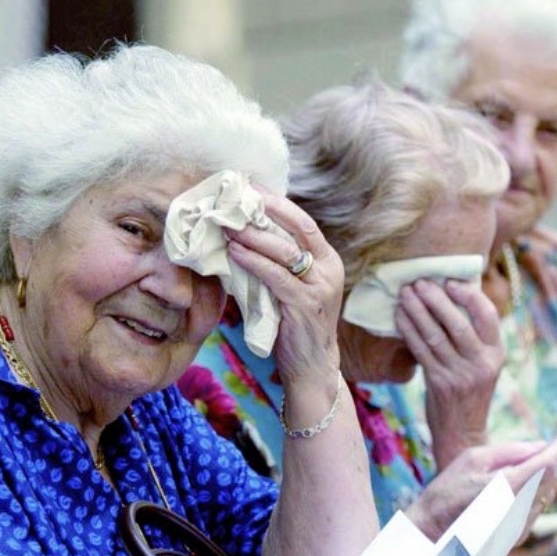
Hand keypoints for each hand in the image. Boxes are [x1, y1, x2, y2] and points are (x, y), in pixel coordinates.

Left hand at [226, 193, 342, 384]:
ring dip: (253, 235)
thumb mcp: (291, 288)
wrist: (312, 367)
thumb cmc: (294, 326)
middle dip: (266, 210)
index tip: (250, 188)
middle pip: (298, 227)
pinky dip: (254, 262)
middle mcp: (329, 269)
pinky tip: (235, 253)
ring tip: (227, 224)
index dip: (277, 203)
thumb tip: (243, 233)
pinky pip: (277, 277)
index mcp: (327, 261)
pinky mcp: (306, 305)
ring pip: (285, 251)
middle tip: (235, 199)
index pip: (303, 222)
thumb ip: (278, 263)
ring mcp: (320, 287)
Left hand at [395, 280, 503, 467]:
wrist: (462, 434)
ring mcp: (461, 374)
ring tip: (405, 294)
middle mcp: (482, 363)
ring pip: (435, 335)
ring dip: (417, 311)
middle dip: (436, 299)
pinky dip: (408, 330)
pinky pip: (421, 350)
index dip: (469, 296)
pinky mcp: (440, 383)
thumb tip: (451, 298)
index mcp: (496, 354)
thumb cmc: (468, 393)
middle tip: (419, 283)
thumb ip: (473, 339)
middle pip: (458, 323)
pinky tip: (399, 317)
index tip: (451, 281)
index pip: (488, 316)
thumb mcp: (481, 366)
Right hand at [406, 432, 556, 541]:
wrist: (431, 533)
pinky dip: (529, 495)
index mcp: (509, 487)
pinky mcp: (518, 536)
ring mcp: (520, 526)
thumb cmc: (447, 491)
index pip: (546, 463)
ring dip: (536, 479)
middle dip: (544, 462)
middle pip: (548, 478)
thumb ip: (509, 451)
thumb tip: (540, 447)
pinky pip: (534, 508)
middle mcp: (520, 509)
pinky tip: (506, 493)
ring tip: (509, 474)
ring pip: (543, 494)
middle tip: (528, 452)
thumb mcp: (472, 459)